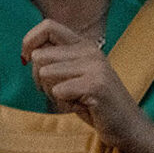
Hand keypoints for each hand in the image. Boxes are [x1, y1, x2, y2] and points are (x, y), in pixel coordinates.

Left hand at [22, 20, 150, 150]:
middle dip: (40, 80)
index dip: (29, 41)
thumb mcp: (73, 76)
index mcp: (83, 45)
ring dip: (53, 94)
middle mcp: (90, 51)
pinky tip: (82, 107)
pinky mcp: (95, 85)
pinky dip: (64, 105)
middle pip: (40, 56)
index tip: (26, 60)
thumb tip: (28, 54)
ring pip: (45, 74)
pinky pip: (57, 92)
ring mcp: (94, 66)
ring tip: (74, 100)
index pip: (47, 26)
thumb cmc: (93, 103)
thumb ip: (54, 61)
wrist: (127, 126)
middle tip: (61, 93)